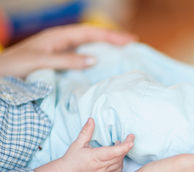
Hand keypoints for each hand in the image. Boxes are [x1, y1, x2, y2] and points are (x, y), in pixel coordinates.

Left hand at [0, 24, 135, 77]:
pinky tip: (103, 65)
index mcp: (57, 37)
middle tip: (133, 43)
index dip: (111, 35)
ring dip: (105, 48)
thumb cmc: (13, 68)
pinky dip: (95, 59)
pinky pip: (81, 59)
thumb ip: (67, 60)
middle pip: (92, 37)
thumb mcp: (40, 62)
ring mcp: (60, 53)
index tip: (129, 40)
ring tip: (123, 52)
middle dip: (112, 39)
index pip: (90, 33)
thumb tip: (94, 59)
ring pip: (88, 47)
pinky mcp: (59, 64)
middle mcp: (61, 42)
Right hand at [61, 118, 133, 171]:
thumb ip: (86, 131)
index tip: (131, 137)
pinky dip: (120, 165)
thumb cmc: (72, 159)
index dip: (125, 145)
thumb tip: (91, 120)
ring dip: (122, 155)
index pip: (115, 151)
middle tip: (126, 139)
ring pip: (119, 164)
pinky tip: (117, 159)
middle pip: (119, 157)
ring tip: (119, 147)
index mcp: (95, 157)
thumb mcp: (78, 143)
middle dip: (125, 147)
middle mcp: (100, 167)